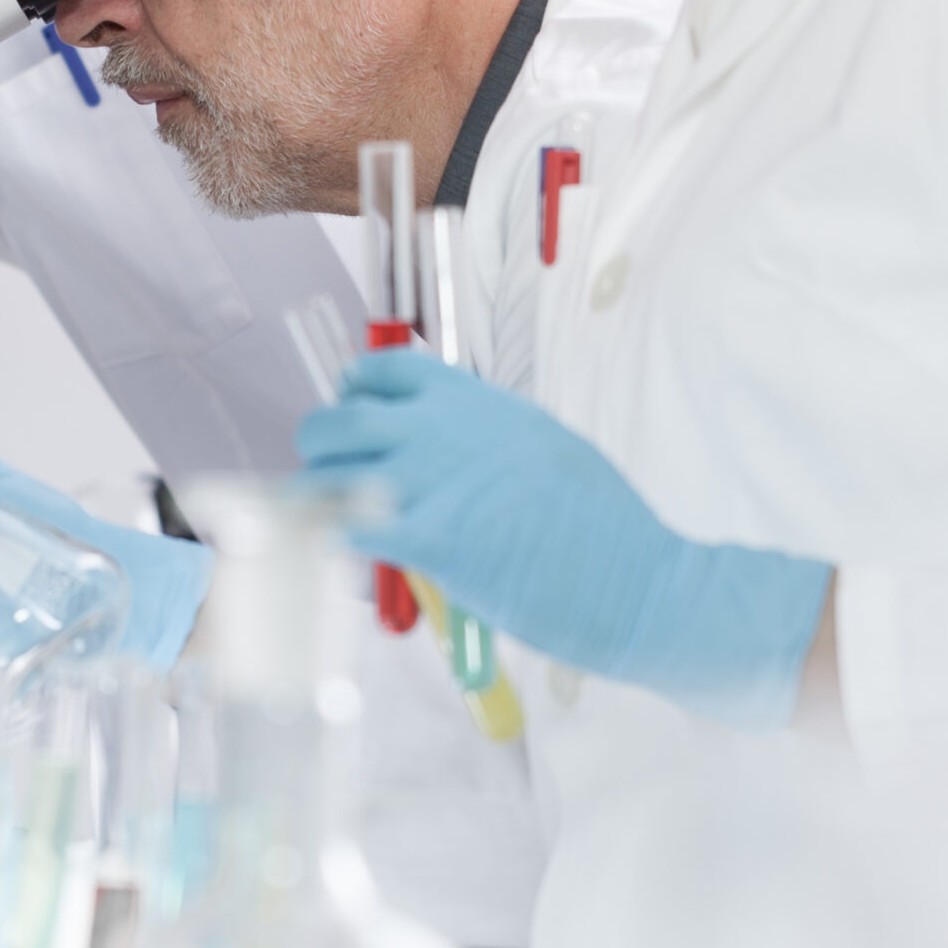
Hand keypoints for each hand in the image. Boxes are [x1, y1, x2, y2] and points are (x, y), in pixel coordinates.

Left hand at [297, 349, 828, 727]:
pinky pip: (351, 531)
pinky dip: (332, 541)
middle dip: (320, 440)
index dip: (356, 389)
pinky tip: (337, 553)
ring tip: (313, 515)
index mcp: (476, 401)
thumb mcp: (543, 446)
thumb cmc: (602, 524)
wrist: (637, 578)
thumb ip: (487, 439)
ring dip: (311, 493)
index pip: (386, 369)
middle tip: (321, 467)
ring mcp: (435, 481)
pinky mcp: (433, 541)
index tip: (349, 408)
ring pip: (331, 472)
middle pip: (343, 417)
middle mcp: (445, 428)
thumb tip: (446, 454)